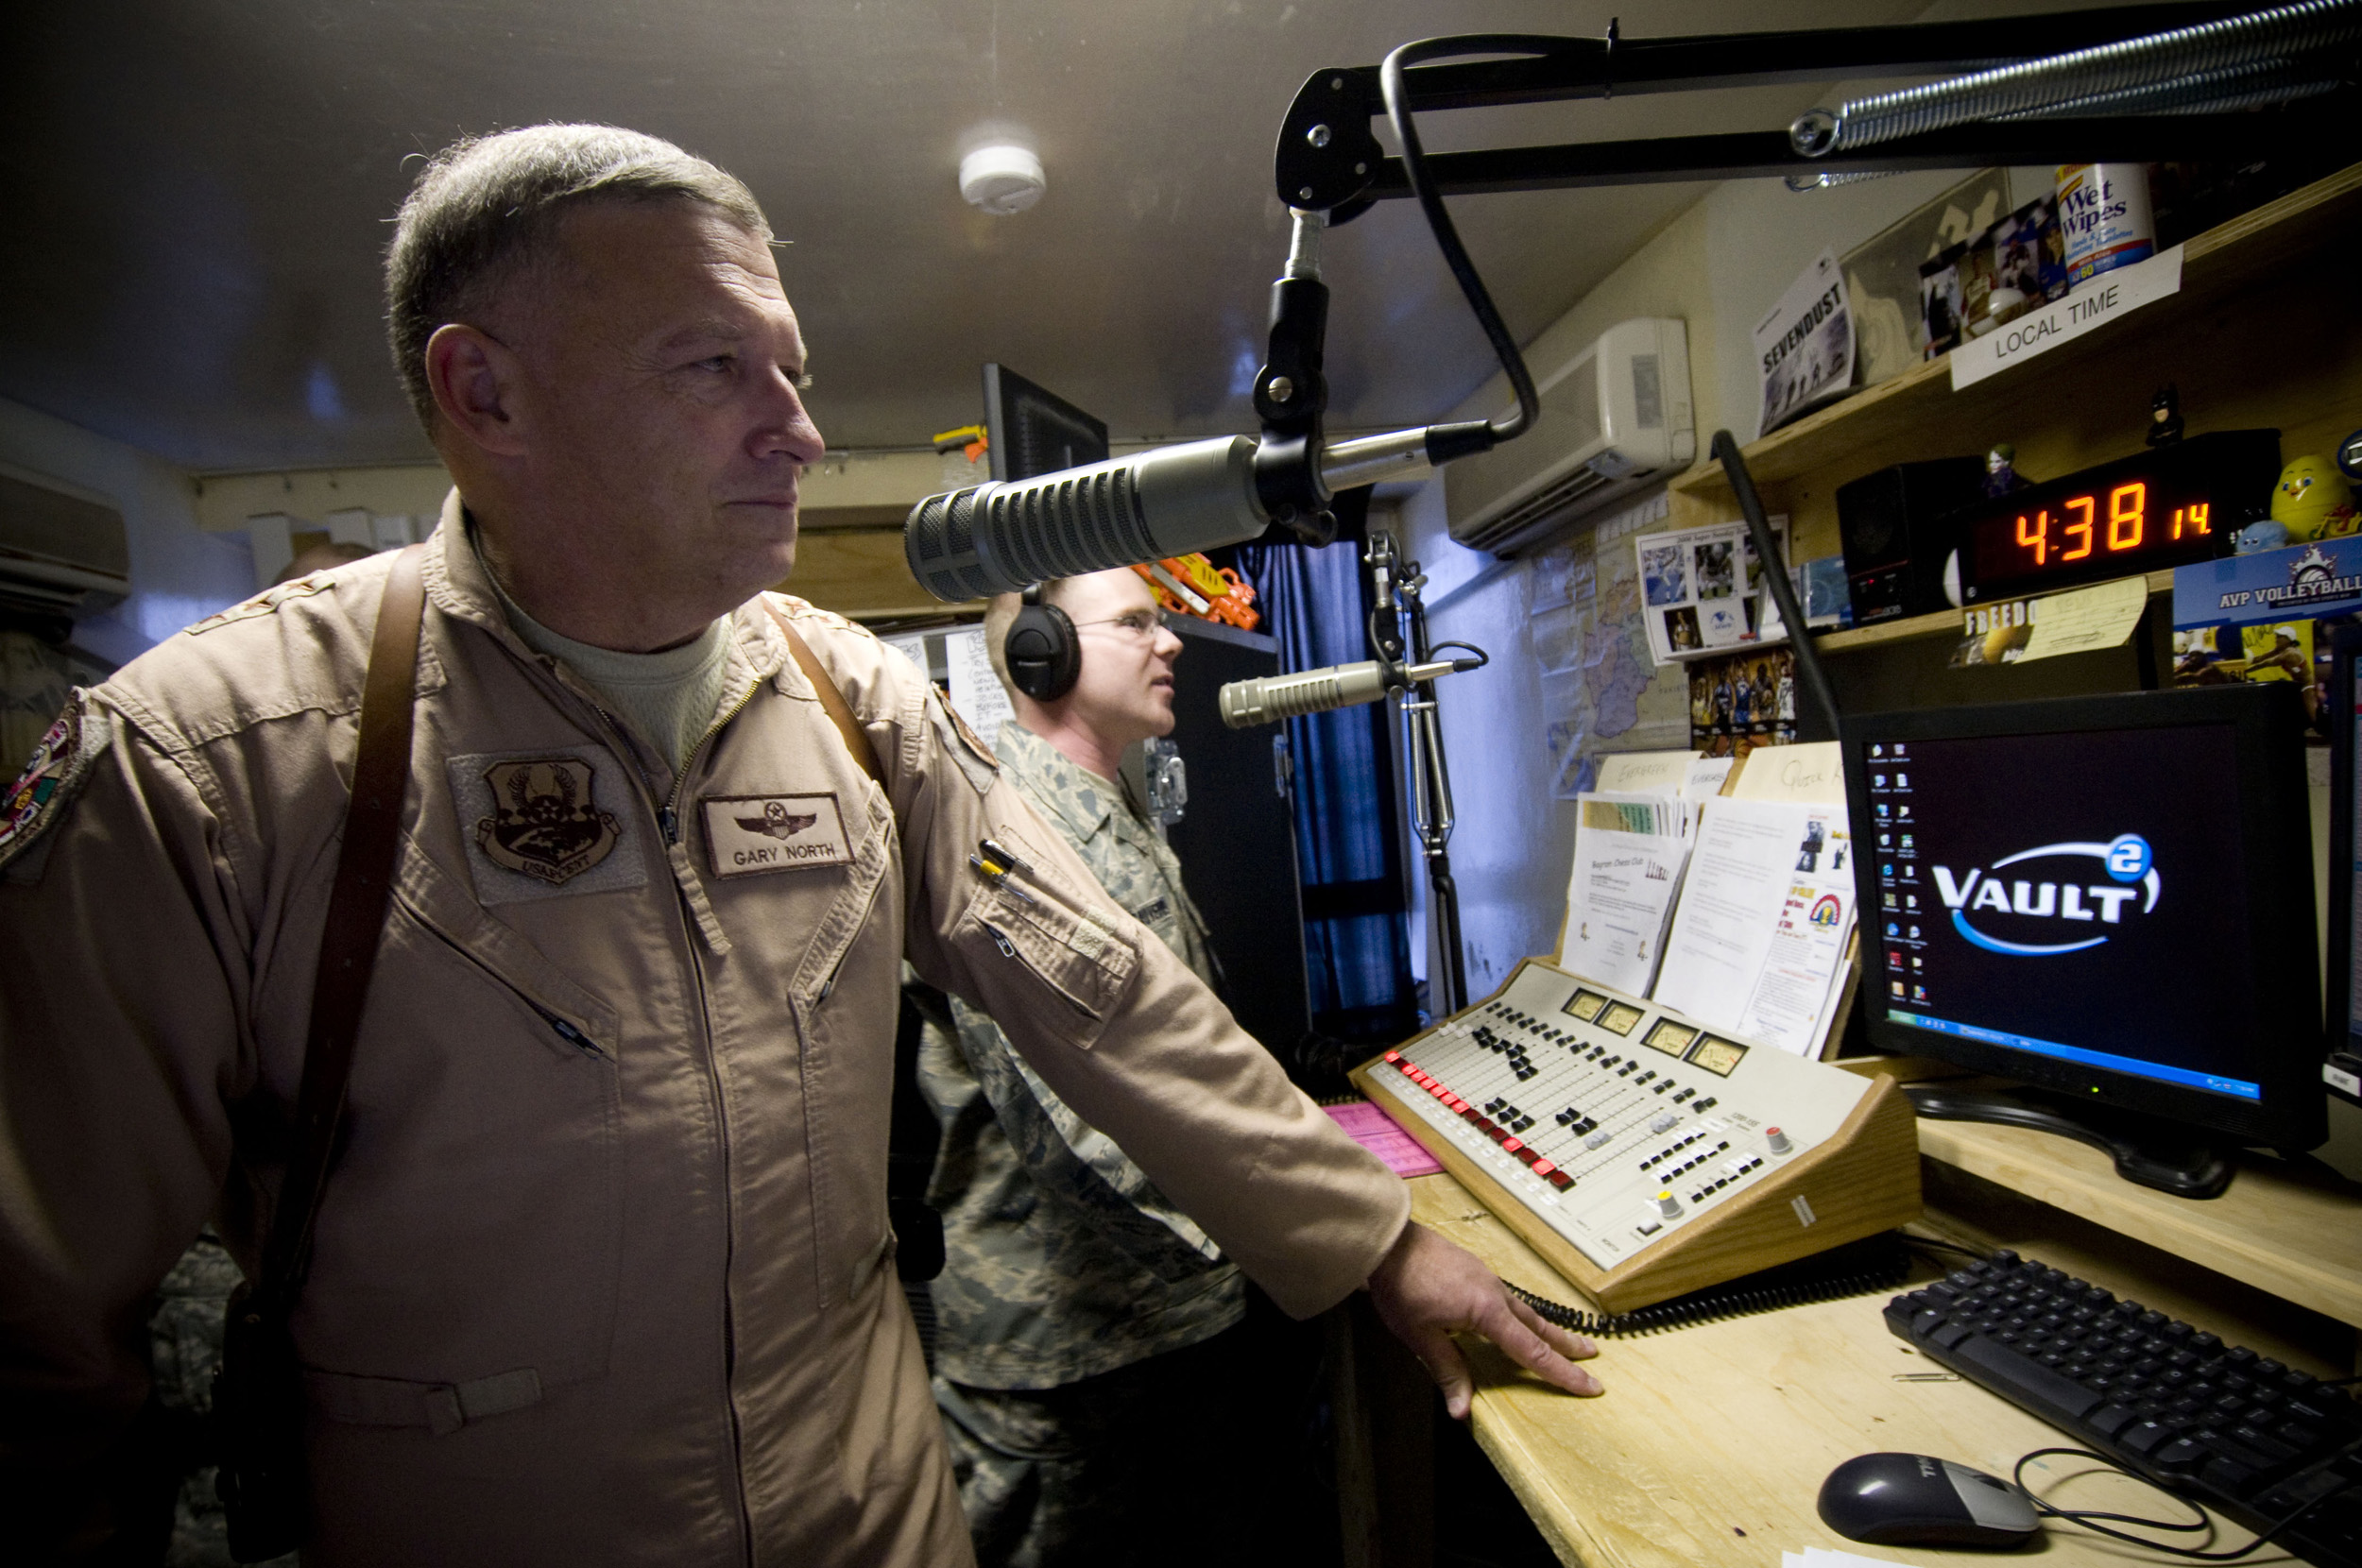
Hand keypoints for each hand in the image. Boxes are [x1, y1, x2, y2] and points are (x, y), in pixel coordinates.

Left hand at [1365, 1220, 1602, 1419]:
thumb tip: (1461, 1410)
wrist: (1388, 1240)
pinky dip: (1520, 1314)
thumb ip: (1446, 1371)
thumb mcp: (1421, 1337)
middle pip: (1538, 1326)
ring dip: (1544, 1328)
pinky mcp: (1473, 1270)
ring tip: (1560, 1339)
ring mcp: (1485, 1278)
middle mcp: (1494, 1293)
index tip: (1590, 1385)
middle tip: (1592, 1356)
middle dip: (1566, 1345)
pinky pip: (1506, 1298)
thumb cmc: (1402, 1285)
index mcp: (1487, 1311)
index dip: (1563, 1373)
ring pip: (1523, 1310)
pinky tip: (1511, 1318)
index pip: (1533, 1351)